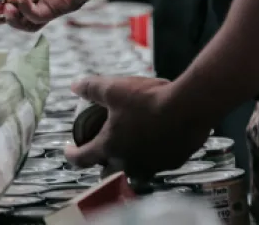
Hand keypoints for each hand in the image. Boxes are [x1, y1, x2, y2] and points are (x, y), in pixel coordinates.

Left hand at [65, 76, 211, 178]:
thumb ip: (91, 88)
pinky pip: (157, 163)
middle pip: (108, 173)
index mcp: (109, 147)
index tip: (68, 150)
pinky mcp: (173, 162)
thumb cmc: (148, 99)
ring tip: (130, 145)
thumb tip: (74, 86)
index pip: (81, 159)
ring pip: (135, 171)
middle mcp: (129, 164)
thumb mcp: (113, 88)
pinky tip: (155, 140)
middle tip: (102, 149)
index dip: (71, 155)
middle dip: (102, 163)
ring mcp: (153, 166)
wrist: (190, 107)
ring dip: (129, 161)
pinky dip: (152, 155)